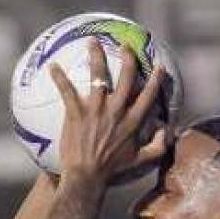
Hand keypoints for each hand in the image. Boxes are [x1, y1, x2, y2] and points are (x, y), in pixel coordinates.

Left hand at [48, 38, 171, 187]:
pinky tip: (52, 66)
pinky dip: (59, 77)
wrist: (86, 177)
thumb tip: (167, 132)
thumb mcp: (140, 161)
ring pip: (98, 76)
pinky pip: (67, 91)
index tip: (159, 66)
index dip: (155, 80)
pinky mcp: (76, 113)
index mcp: (132, 122)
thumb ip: (157, 147)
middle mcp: (116, 111)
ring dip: (96, 56)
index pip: (147, 96)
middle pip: (126, 78)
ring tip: (92, 41)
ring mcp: (96, 110)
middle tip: (125, 46)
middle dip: (128, 58)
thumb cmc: (112, 171)